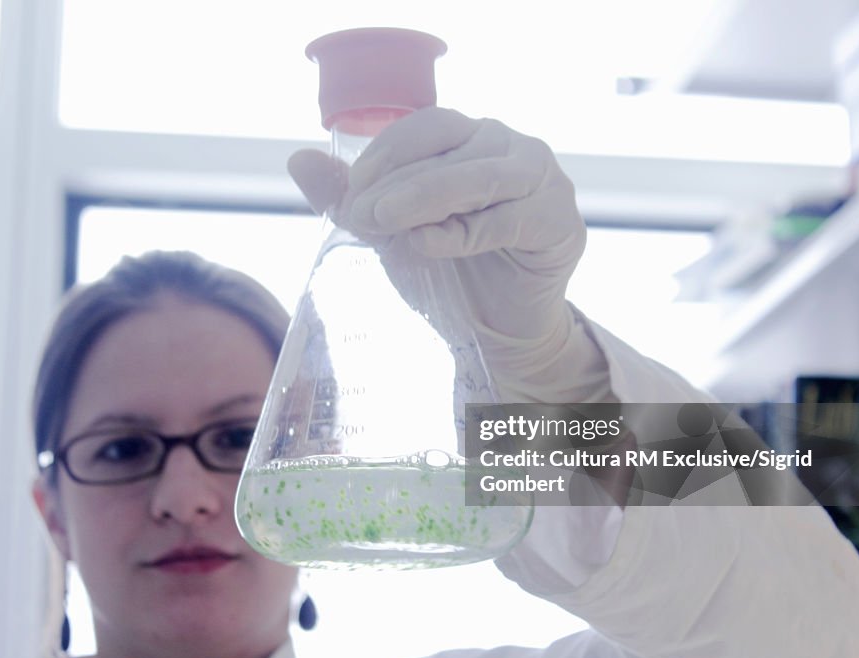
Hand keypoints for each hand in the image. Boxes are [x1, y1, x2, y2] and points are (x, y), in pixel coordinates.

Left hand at [289, 107, 607, 403]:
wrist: (497, 329)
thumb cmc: (448, 270)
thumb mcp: (391, 231)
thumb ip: (350, 197)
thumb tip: (297, 160)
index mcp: (472, 138)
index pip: (426, 126)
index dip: (384, 155)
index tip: (348, 196)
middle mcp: (511, 147)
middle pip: (451, 145)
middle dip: (396, 181)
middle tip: (357, 215)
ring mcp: (543, 180)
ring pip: (480, 176)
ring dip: (425, 197)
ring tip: (383, 223)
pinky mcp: (561, 221)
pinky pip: (510, 219)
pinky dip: (466, 232)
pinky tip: (428, 245)